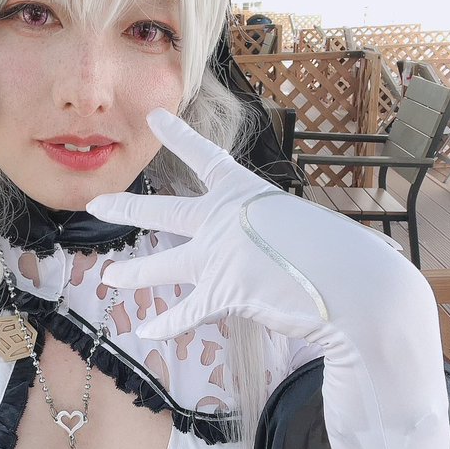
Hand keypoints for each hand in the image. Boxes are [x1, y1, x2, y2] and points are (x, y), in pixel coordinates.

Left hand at [87, 108, 326, 340]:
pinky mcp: (222, 293)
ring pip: (163, 266)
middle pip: (164, 212)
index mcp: (247, 195)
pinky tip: (145, 330)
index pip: (205, 159)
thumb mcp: (301, 226)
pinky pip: (185, 311)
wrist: (352, 285)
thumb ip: (273, 233)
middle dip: (127, 208)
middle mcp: (224, 221)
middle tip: (97, 203)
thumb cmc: (342, 256)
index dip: (179, 137)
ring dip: (133, 273)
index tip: (155, 117)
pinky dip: (166, 323)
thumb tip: (273, 249)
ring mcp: (218, 257)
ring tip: (108, 277)